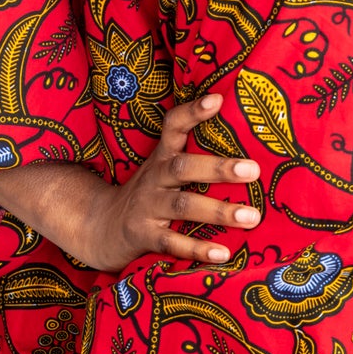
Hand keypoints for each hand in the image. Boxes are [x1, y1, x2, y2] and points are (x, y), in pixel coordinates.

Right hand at [0, 91, 262, 273]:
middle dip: (218, 168)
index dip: (193, 112)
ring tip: (252, 216)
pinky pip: (172, 243)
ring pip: (183, 205)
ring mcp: (147, 207)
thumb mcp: (162, 171)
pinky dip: (197, 249)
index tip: (218, 99)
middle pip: (183, 166)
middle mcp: (154, 178)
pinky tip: (223, 254)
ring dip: (218, 210)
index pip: (173, 126)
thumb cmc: (147, 197)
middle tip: (254, 169)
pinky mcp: (143, 236)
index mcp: (161, 158)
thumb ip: (193, 158)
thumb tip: (249, 151)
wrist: (98, 228)